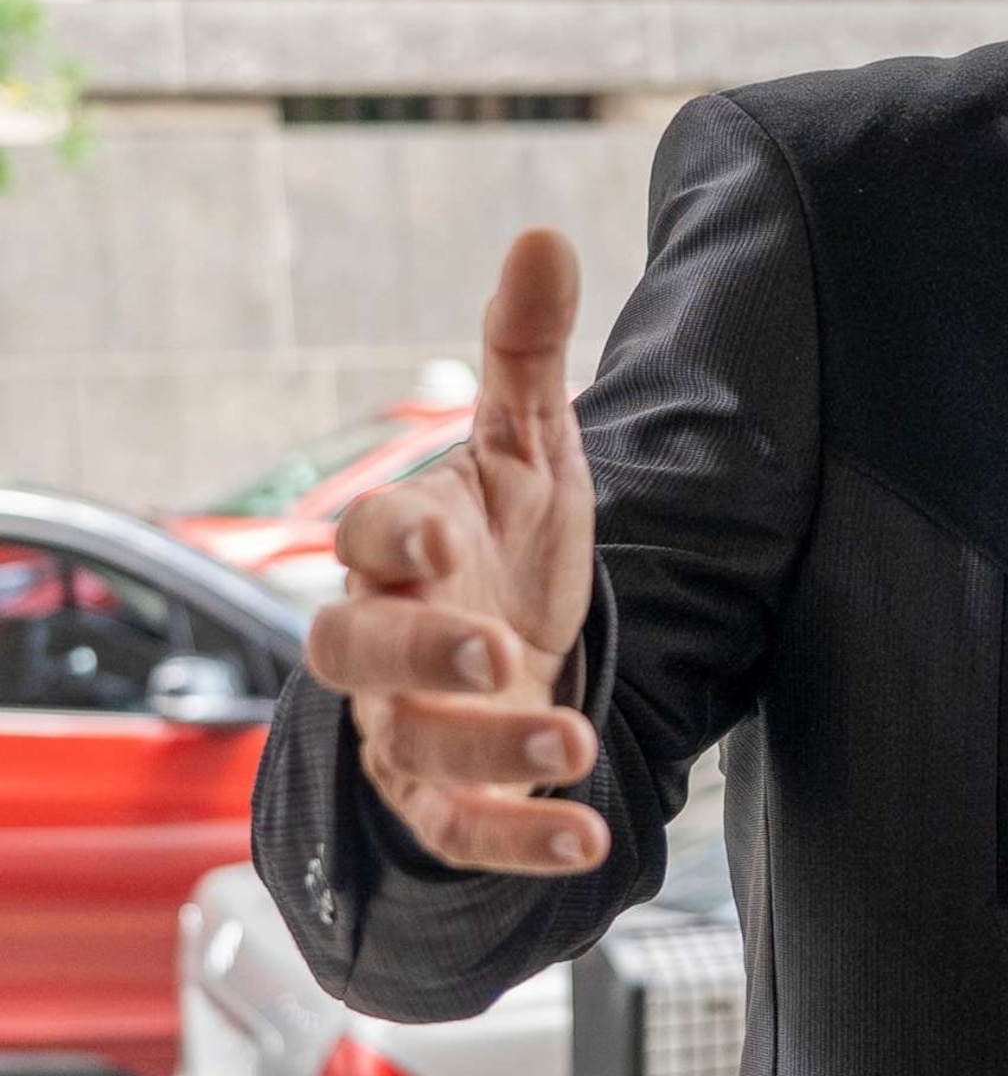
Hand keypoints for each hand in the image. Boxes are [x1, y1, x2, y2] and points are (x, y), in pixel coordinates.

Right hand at [307, 230, 607, 875]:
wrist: (513, 642)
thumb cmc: (505, 538)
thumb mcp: (530, 446)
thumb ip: (527, 350)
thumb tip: (545, 234)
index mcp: (401, 546)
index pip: (365, 536)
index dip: (393, 537)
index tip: (440, 540)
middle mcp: (385, 638)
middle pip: (351, 650)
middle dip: (417, 653)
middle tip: (494, 650)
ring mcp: (405, 723)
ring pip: (413, 747)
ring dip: (490, 754)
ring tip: (572, 748)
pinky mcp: (443, 794)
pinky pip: (459, 830)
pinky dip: (517, 840)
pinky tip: (588, 841)